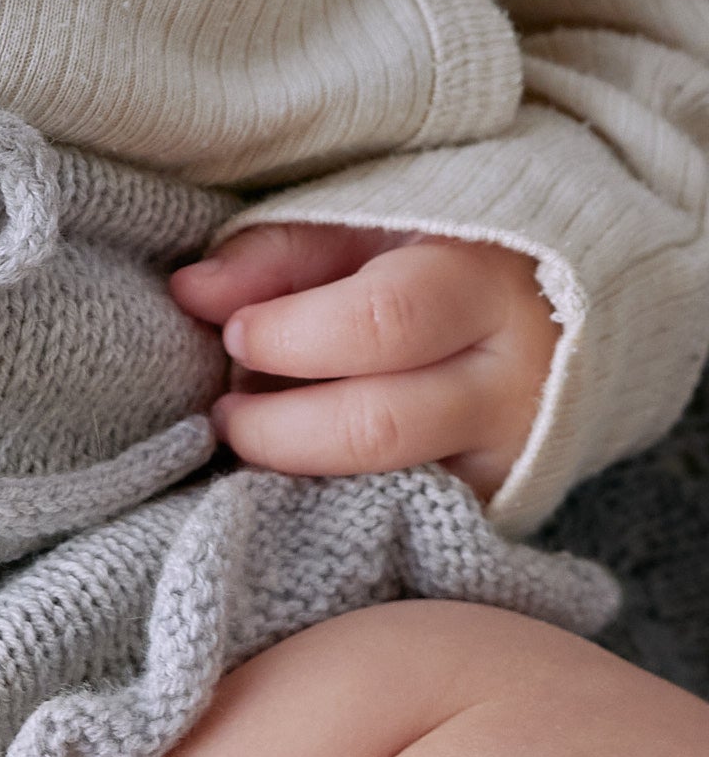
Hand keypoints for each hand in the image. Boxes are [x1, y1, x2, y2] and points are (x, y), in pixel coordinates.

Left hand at [170, 224, 560, 502]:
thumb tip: (190, 292)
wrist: (567, 314)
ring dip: (295, 478)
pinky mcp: (491, 513)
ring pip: (383, 494)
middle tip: (225, 414)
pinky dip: (330, 511)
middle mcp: (511, 381)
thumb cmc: (445, 256)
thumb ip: (280, 256)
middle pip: (377, 427)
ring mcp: (506, 460)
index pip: (382, 320)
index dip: (288, 336)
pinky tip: (297, 484)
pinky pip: (397, 526)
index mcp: (489, 281)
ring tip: (252, 441)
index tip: (233, 337)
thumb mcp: (373, 230)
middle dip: (275, 428)